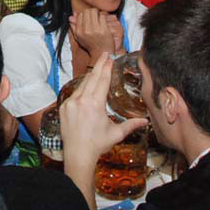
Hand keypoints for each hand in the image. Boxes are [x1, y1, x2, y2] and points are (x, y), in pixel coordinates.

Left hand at [59, 53, 148, 169]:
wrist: (77, 155)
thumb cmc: (98, 145)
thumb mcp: (116, 134)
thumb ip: (131, 125)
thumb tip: (146, 121)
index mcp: (95, 104)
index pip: (102, 80)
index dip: (107, 68)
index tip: (110, 58)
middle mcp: (81, 100)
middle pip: (92, 78)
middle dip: (99, 65)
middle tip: (104, 54)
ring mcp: (70, 103)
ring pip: (82, 84)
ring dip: (90, 76)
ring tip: (97, 68)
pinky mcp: (63, 107)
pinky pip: (74, 93)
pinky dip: (81, 88)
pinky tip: (86, 85)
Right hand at [68, 9, 122, 59]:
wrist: (102, 54)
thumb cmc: (92, 46)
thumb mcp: (79, 38)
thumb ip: (74, 27)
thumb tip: (71, 16)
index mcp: (79, 32)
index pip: (80, 15)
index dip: (85, 14)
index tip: (89, 18)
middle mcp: (86, 30)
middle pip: (87, 11)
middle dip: (91, 12)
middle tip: (95, 16)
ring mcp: (95, 29)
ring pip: (94, 11)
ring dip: (97, 13)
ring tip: (99, 17)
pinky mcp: (104, 29)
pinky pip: (102, 15)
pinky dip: (104, 16)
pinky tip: (104, 20)